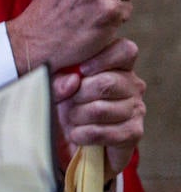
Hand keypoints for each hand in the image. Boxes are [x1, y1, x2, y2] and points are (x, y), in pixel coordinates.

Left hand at [52, 37, 144, 178]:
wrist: (72, 141)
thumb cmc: (66, 104)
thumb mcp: (56, 89)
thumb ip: (58, 80)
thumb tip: (72, 81)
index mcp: (117, 66)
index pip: (126, 51)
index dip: (103, 58)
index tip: (81, 70)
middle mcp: (132, 85)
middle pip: (106, 83)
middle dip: (78, 96)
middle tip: (68, 103)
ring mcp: (136, 108)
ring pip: (100, 109)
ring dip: (77, 117)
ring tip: (71, 120)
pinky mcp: (133, 132)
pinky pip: (104, 132)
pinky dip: (83, 134)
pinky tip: (77, 134)